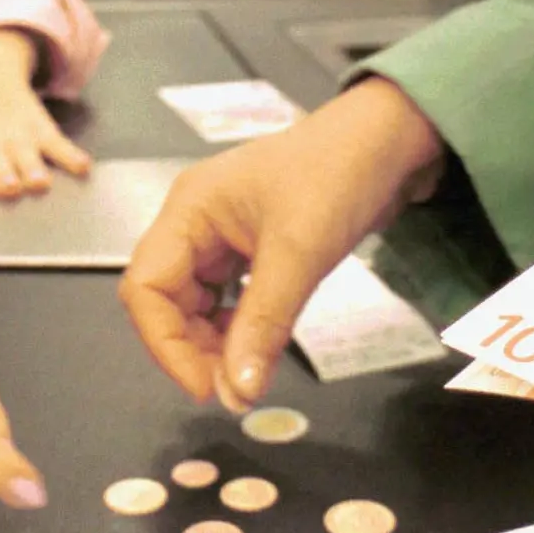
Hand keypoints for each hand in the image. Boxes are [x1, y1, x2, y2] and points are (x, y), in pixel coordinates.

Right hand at [118, 78, 444, 409]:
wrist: (388, 140)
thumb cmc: (338, 175)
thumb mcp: (299, 253)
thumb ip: (263, 325)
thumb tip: (238, 392)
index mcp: (189, 208)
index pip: (145, 287)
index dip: (165, 344)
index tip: (206, 386)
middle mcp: (195, 220)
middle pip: (165, 299)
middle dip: (190, 347)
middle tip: (233, 388)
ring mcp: (222, 233)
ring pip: (194, 302)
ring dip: (213, 341)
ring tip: (246, 371)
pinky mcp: (251, 246)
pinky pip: (226, 296)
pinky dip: (237, 326)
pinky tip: (257, 343)